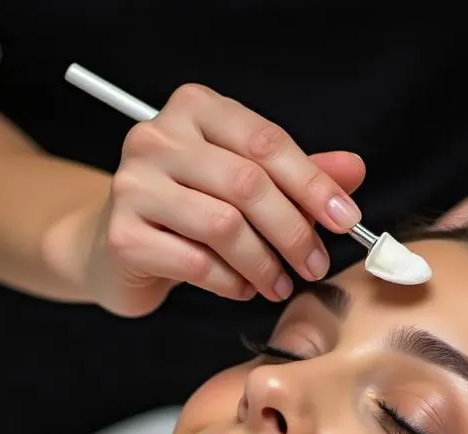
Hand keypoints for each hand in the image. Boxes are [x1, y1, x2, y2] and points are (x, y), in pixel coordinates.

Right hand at [82, 83, 365, 317]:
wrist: (114, 248)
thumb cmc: (185, 213)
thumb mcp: (242, 185)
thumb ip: (294, 176)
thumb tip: (353, 171)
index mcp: (194, 110)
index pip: (266, 142)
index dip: (314, 184)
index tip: (346, 220)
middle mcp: (158, 137)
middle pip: (248, 184)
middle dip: (293, 231)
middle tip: (314, 264)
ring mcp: (134, 184)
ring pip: (224, 226)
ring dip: (264, 263)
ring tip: (278, 284)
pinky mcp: (123, 235)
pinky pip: (197, 263)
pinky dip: (231, 283)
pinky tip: (242, 289)